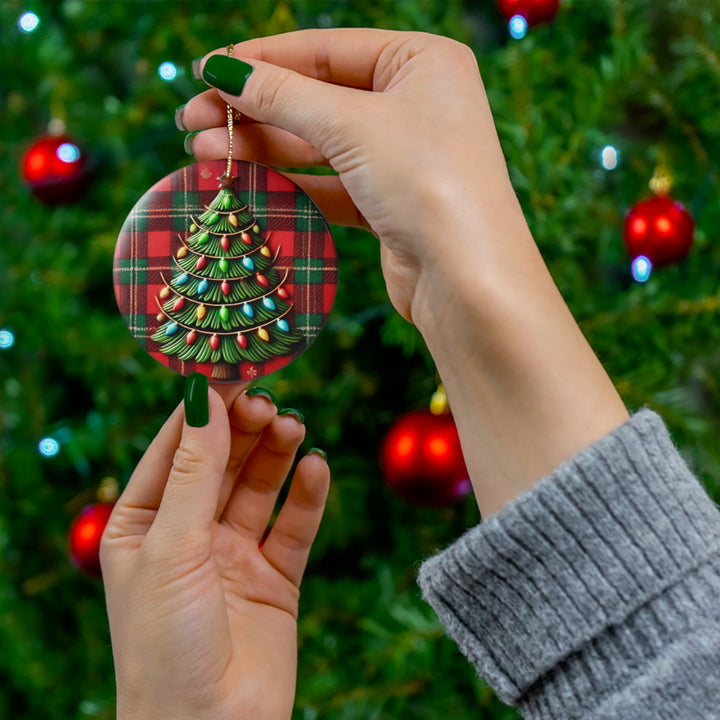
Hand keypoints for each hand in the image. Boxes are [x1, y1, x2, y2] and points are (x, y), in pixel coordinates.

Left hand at [101, 381, 329, 719]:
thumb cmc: (165, 644)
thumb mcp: (172, 546)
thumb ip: (195, 471)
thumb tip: (205, 398)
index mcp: (143, 524)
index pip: (175, 449)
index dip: (203, 410)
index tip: (232, 370)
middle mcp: (189, 534)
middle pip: (222, 462)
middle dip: (244, 429)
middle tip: (269, 401)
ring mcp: (233, 554)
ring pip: (259, 487)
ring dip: (277, 454)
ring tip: (293, 427)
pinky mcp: (275, 577)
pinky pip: (294, 526)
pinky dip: (307, 495)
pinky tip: (316, 468)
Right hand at [180, 28, 518, 324]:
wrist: (467, 280)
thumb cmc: (426, 182)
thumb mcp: (351, 125)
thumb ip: (283, 96)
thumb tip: (222, 70)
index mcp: (422, 61)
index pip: (326, 49)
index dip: (262, 60)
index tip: (205, 71)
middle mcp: (415, 104)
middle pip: (317, 97)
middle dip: (253, 110)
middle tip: (191, 121)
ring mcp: (403, 157)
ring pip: (319, 144)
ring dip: (262, 149)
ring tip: (202, 153)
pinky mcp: (390, 204)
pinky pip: (329, 184)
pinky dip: (289, 185)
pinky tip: (245, 184)